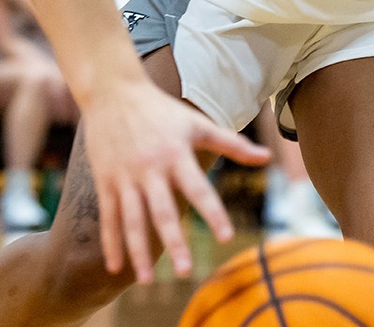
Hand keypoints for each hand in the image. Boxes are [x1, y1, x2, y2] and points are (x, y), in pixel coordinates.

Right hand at [82, 77, 269, 282]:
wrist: (113, 91)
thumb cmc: (161, 110)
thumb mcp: (197, 123)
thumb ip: (232, 143)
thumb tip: (267, 158)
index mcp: (176, 154)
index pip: (198, 188)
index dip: (213, 213)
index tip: (226, 237)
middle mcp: (150, 167)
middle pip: (162, 211)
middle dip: (173, 243)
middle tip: (185, 272)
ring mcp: (125, 176)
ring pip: (132, 220)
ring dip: (139, 251)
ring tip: (148, 281)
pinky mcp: (105, 180)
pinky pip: (108, 216)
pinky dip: (111, 242)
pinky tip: (116, 267)